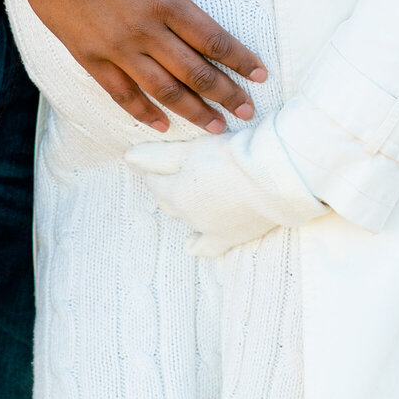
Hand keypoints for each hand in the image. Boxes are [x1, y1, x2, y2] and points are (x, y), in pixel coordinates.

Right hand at [25, 0, 265, 133]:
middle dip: (225, 94)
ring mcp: (116, 48)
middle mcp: (144, 31)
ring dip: (192, 111)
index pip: (214, 40)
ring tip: (215, 127)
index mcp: (165, 0)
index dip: (240, 60)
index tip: (260, 76)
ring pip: (162, 90)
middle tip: (247, 112)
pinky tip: (160, 123)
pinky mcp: (90, 57)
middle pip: (194, 72)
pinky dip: (142, 111)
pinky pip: (121, 93)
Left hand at [127, 121, 324, 257]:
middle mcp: (186, 215)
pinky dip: (198, 245)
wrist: (271, 181)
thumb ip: (156, 156)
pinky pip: (207, 247)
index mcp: (174, 192)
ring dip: (183, 206)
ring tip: (188, 193)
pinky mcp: (229, 237)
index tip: (158, 158)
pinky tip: (191, 247)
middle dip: (167, 186)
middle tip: (175, 171)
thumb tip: (127, 159)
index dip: (154, 167)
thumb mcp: (189, 151)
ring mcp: (207, 229)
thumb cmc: (229, 159)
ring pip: (186, 218)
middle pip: (168, 200)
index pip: (154, 179)